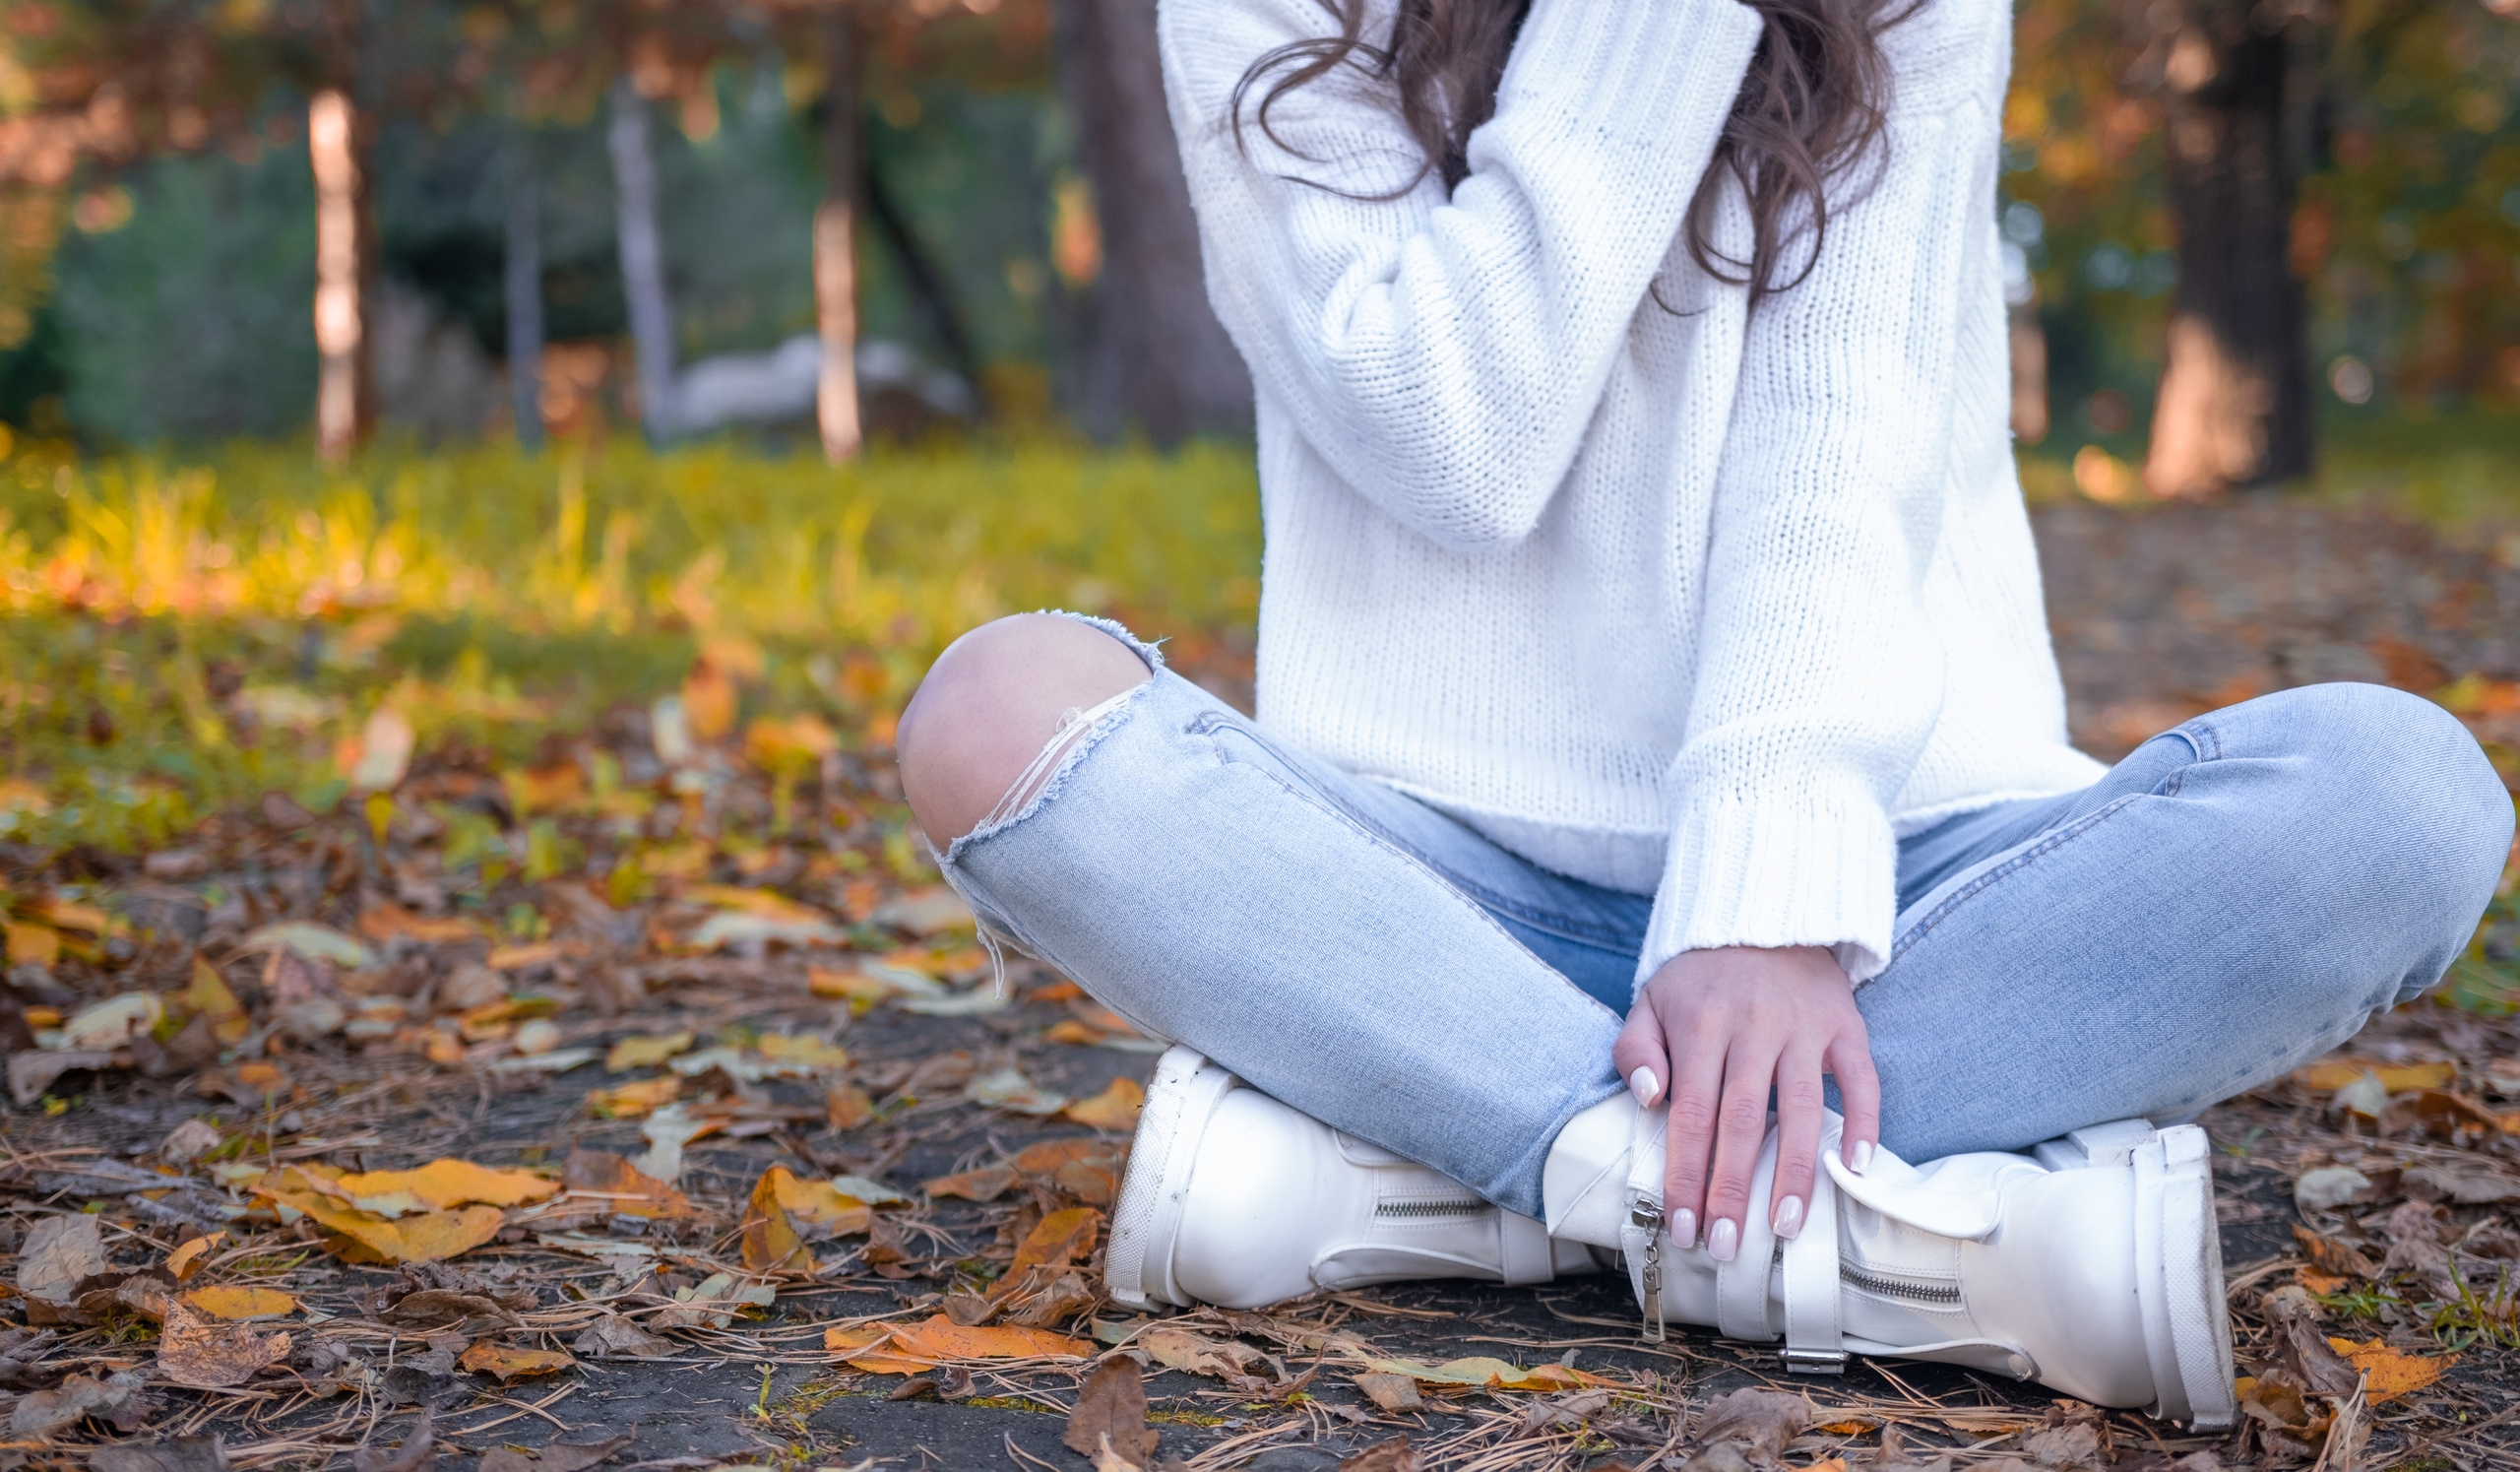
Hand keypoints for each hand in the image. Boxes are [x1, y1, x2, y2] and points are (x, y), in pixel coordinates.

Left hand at [1610, 945, 1879, 1259]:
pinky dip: (1864, 1124)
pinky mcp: (1845, 1025)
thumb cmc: (1700, 975)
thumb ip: (1636, 1050)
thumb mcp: (1650, 1000)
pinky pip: (1862, 1080)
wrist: (1764, 912)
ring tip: (1786, 1228)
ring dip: (1796, 1174)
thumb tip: (1650, 1101)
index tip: (1682, 1225)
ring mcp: (1804, 1027)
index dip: (1687, 1174)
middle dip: (1733, 1190)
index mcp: (1700, 1024)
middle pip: (1742, 1122)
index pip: (1691, 1114)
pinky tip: (1856, 1169)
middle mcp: (1754, 1027)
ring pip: (1801, 1110)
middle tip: (1727, 1247)